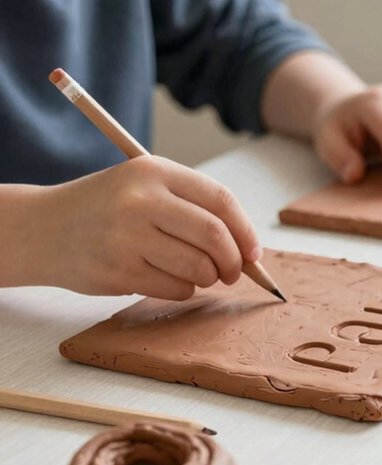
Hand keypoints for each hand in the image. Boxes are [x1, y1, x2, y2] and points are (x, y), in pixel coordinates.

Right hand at [36, 156, 260, 299]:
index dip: (245, 231)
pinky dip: (184, 289)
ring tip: (197, 274)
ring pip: (199, 267)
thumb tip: (249, 250)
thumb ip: (194, 208)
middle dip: (234, 261)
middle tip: (233, 272)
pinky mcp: (118, 270)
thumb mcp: (145, 188)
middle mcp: (141, 200)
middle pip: (214, 236)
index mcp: (154, 171)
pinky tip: (165, 278)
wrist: (42, 229)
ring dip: (208, 278)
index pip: (220, 200)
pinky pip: (177, 288)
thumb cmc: (107, 210)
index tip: (253, 253)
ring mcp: (128, 236)